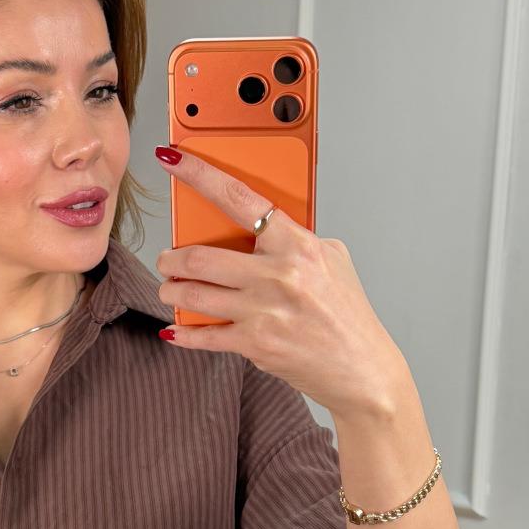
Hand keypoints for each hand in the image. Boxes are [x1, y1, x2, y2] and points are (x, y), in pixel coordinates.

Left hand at [153, 145, 407, 417]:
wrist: (361, 368)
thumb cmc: (346, 313)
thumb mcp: (331, 260)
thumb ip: (294, 240)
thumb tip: (256, 227)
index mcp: (297, 244)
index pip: (239, 198)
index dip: (200, 175)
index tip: (173, 160)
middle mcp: (278, 274)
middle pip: (201, 256)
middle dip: (172, 259)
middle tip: (167, 260)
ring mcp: (265, 310)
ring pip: (194, 294)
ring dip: (172, 291)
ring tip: (170, 288)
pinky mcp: (256, 344)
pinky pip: (204, 335)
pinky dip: (184, 332)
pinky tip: (175, 329)